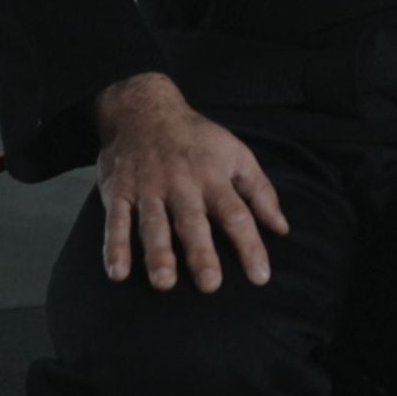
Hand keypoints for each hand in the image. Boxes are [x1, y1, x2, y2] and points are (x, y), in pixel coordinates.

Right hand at [92, 73, 288, 293]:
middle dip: (200, 253)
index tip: (260, 276)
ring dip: (157, 253)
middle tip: (209, 284)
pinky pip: (116, 221)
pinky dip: (114, 246)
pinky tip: (118, 273)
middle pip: (192, 222)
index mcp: (212, 177)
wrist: (143, 111)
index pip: (236, 214)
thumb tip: (282, 228)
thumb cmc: (197, 140)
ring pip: (153, 224)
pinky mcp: (119, 192)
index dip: (249, 245)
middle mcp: (180, 184)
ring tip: (164, 282)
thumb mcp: (236, 154)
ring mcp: (147, 189)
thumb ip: (260, 192)